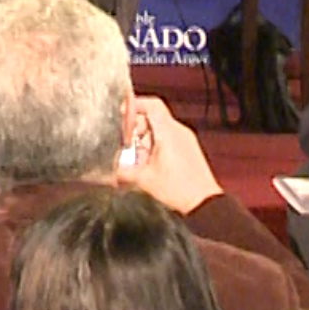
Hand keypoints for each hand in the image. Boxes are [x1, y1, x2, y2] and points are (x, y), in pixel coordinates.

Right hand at [119, 96, 223, 213]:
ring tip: (135, 157)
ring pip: (158, 128)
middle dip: (134, 128)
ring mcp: (185, 140)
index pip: (151, 104)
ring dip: (143, 138)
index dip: (133, 105)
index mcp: (169, 132)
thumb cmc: (179, 191)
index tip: (120, 115)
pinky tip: (148, 163)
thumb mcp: (143, 180)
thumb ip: (120, 170)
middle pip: (152, 116)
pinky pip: (167, 138)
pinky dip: (154, 145)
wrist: (204, 205)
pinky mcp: (188, 149)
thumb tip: (103, 168)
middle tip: (124, 143)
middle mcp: (179, 132)